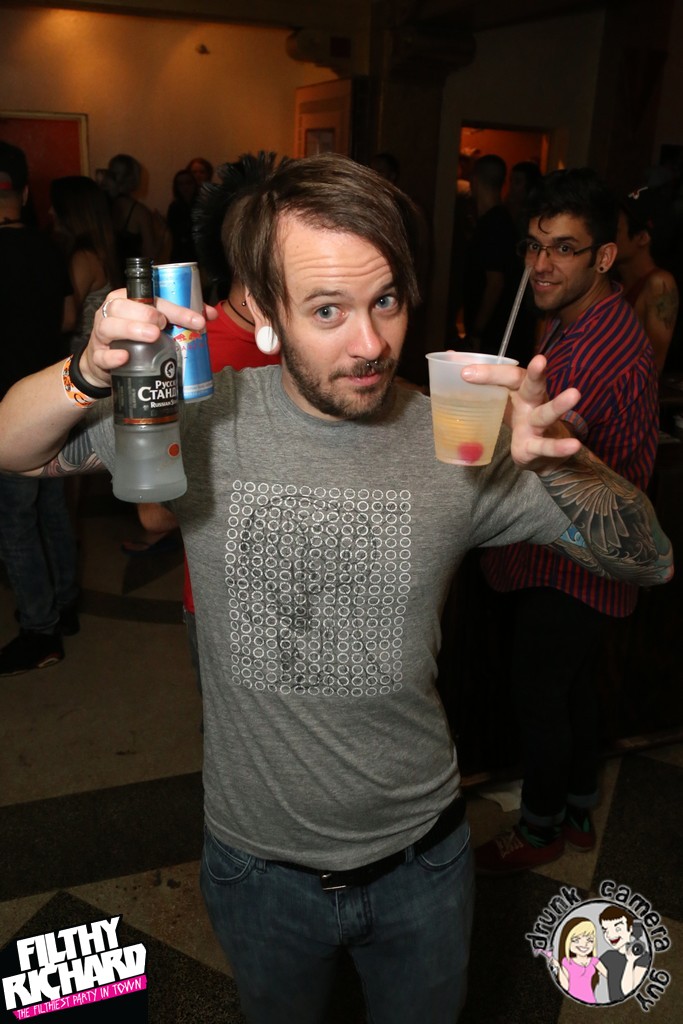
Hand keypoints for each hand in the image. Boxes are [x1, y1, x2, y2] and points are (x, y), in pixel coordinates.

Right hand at [78, 290, 216, 387]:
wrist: (106, 363)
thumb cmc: (134, 337)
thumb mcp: (155, 323)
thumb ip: (180, 317)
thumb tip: (209, 315)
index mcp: (127, 299)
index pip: (151, 297)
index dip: (175, 308)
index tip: (197, 321)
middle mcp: (112, 312)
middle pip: (123, 306)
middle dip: (146, 313)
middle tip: (164, 325)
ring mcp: (102, 335)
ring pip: (110, 326)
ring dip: (131, 329)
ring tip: (152, 336)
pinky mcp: (98, 356)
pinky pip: (102, 355)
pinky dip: (113, 356)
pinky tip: (124, 357)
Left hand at [461, 353, 581, 473]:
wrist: (538, 453)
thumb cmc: (518, 418)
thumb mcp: (499, 398)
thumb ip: (477, 379)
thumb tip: (450, 356)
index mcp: (518, 390)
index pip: (505, 375)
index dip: (488, 373)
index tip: (465, 372)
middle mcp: (532, 402)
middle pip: (533, 385)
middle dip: (536, 373)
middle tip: (540, 360)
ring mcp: (538, 423)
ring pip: (548, 412)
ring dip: (559, 404)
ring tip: (574, 394)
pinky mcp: (538, 446)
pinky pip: (549, 446)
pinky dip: (560, 447)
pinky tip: (573, 445)